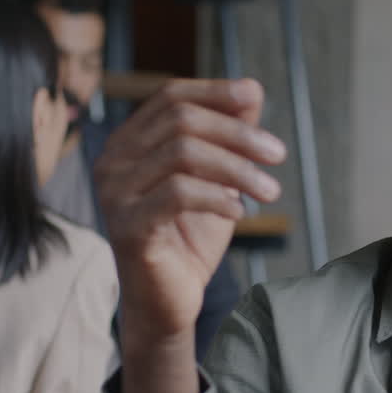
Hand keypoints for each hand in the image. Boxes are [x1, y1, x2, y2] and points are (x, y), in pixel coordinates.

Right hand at [94, 79, 285, 392]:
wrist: (168, 303)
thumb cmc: (190, 239)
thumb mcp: (218, 180)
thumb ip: (229, 136)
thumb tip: (251, 89)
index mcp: (130, 142)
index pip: (171, 96)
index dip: (214, 91)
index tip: (254, 96)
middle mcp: (113, 160)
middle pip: (181, 120)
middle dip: (238, 133)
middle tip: (278, 154)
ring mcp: (114, 193)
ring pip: (182, 153)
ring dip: (237, 168)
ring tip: (270, 191)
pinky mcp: (126, 225)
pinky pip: (178, 194)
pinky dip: (217, 197)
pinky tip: (240, 212)